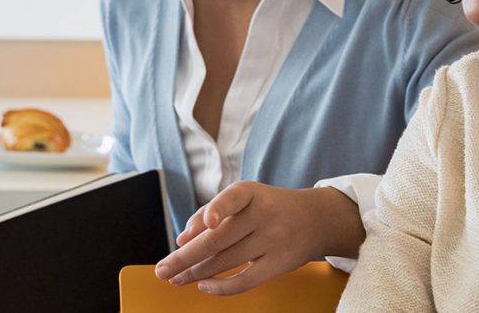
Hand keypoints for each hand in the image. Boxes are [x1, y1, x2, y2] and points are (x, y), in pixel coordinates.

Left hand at [152, 181, 363, 294]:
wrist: (316, 219)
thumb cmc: (269, 207)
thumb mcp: (245, 198)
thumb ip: (212, 211)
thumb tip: (181, 239)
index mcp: (251, 193)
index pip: (233, 198)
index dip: (218, 210)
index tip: (206, 224)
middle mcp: (264, 214)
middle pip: (218, 239)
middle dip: (184, 257)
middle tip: (162, 270)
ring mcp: (273, 240)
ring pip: (226, 261)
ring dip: (195, 273)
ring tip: (176, 278)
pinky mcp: (279, 264)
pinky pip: (245, 280)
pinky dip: (221, 286)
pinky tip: (203, 285)